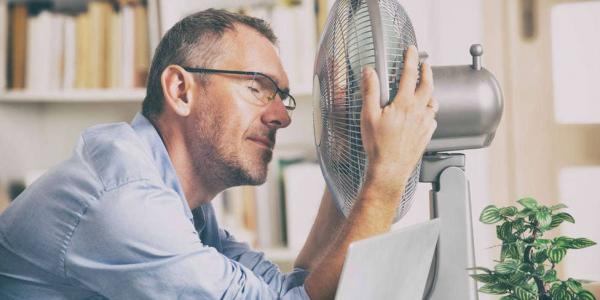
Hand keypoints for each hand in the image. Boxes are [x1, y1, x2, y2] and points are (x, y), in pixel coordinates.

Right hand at [360, 45, 437, 199]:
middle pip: (428, 85)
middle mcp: (418, 111)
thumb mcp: (368, 116)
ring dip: (430, 92)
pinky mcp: (427, 135)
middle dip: (427, 71)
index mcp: (404, 104)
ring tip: (425, 89)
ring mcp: (425, 124)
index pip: (410, 74)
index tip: (412, 50)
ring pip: (433, 102)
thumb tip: (369, 72)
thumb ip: (370, 91)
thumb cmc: (377, 145)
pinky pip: (433, 119)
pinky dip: (430, 111)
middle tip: (425, 64)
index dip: (411, 59)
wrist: (389, 169)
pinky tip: (425, 114)